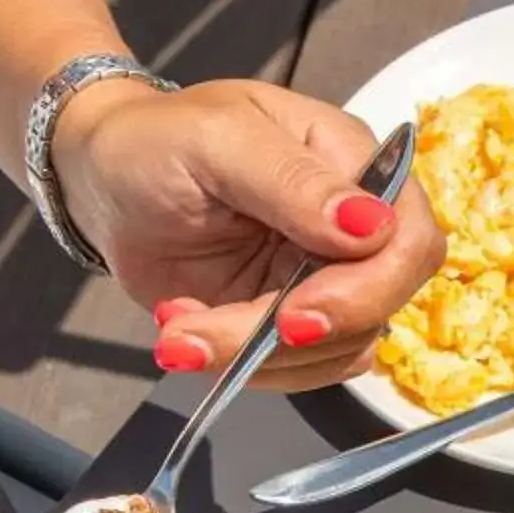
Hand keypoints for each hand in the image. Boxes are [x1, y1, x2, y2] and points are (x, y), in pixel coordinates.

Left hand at [53, 77, 445, 389]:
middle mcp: (355, 229)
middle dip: (295, 336)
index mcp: (353, 165)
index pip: (410, 240)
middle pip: (379, 308)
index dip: (368, 289)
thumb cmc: (155, 141)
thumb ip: (293, 180)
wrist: (103, 184)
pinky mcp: (295, 324)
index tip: (295, 314)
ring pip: (338, 351)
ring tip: (179, 328)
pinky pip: (301, 371)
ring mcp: (328, 281)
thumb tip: (372, 225)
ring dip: (254, 357)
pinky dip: (242, 367)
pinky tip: (188, 332)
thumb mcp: (216, 142)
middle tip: (209, 333)